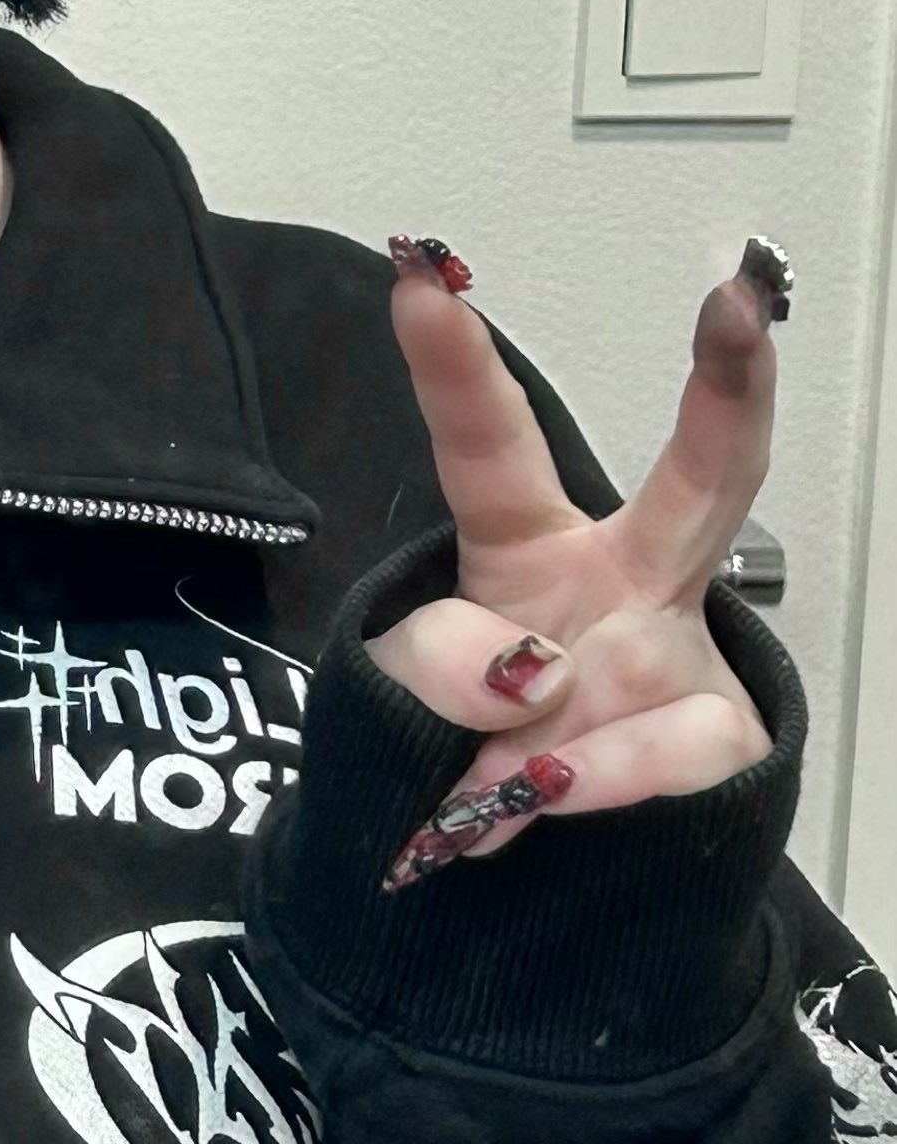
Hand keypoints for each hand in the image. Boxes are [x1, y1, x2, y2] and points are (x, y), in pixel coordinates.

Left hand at [367, 235, 788, 889]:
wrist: (547, 869)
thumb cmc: (470, 742)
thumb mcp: (402, 699)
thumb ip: (433, 670)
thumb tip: (526, 678)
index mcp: (524, 544)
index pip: (486, 446)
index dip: (452, 366)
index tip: (419, 274)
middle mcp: (627, 580)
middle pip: (701, 473)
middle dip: (731, 390)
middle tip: (741, 306)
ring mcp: (684, 659)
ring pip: (639, 663)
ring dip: (548, 740)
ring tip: (494, 786)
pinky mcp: (726, 739)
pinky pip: (666, 752)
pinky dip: (594, 786)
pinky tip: (550, 804)